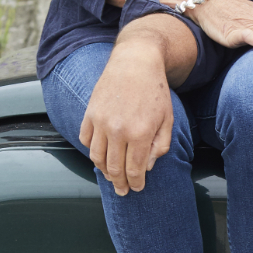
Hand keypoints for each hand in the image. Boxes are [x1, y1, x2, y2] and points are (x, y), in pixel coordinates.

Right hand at [80, 28, 175, 195]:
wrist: (136, 62)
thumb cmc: (155, 90)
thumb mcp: (167, 118)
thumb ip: (160, 146)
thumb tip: (147, 166)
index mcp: (140, 133)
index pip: (134, 170)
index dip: (135, 183)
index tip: (137, 188)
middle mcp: (118, 130)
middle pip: (114, 168)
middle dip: (119, 183)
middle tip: (122, 191)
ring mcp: (101, 122)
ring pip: (96, 157)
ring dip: (103, 171)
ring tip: (110, 176)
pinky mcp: (90, 113)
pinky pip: (85, 139)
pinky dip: (91, 150)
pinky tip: (100, 154)